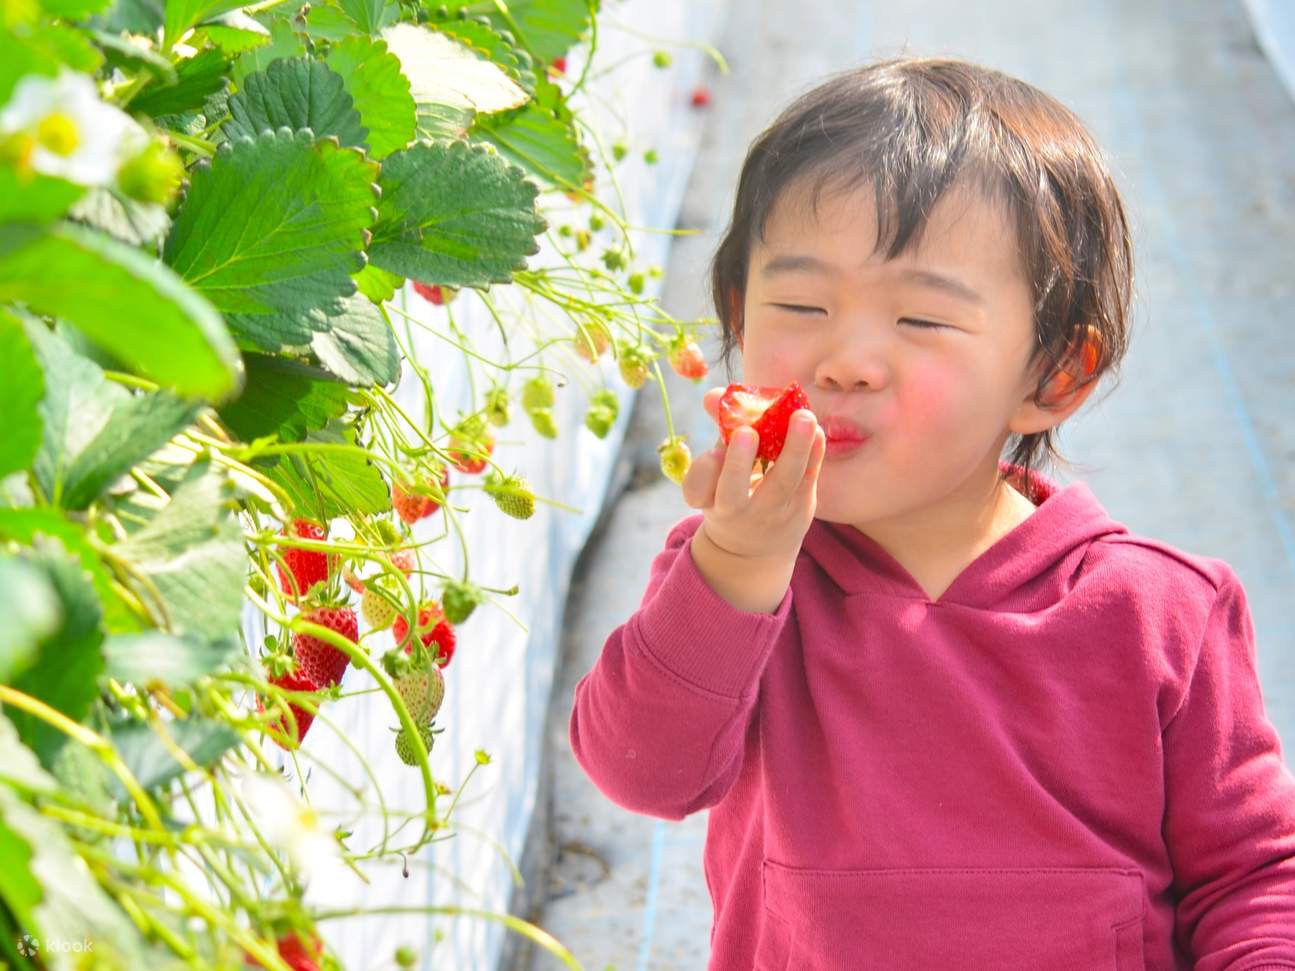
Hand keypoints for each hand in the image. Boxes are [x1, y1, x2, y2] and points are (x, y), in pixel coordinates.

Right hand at [682, 386, 825, 567]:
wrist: (756, 550)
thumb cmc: (733, 495)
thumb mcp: (718, 474)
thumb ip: (719, 430)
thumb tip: (714, 395)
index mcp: (708, 500)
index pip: (697, 489)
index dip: (704, 472)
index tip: (713, 451)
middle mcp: (736, 512)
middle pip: (734, 493)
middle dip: (739, 463)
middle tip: (747, 431)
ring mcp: (771, 514)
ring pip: (781, 484)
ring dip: (793, 449)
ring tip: (803, 418)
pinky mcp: (801, 508)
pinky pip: (808, 480)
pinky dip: (814, 454)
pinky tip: (818, 431)